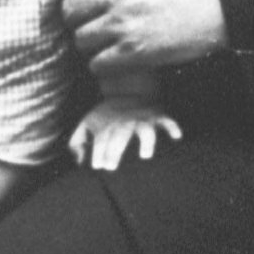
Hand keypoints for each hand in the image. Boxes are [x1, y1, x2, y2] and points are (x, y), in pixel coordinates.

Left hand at [59, 0, 227, 73]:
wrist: (228, 0)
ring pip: (81, 40)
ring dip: (92, 44)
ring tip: (110, 42)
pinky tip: (120, 58)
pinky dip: (105, 64)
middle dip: (79, 17)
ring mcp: (123, 22)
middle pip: (69, 9)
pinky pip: (97, 64)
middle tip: (94, 22)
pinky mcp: (134, 52)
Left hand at [68, 95, 185, 171]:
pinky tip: (176, 137)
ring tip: (145, 155)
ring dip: (146, 141)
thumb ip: (77, 143)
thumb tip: (78, 161)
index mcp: (107, 124)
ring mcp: (142, 119)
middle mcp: (125, 122)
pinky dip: (173, 127)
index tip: (98, 166)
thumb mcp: (86, 123)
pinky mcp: (157, 117)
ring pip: (145, 130)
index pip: (102, 139)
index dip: (99, 152)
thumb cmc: (105, 113)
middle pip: (120, 136)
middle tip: (111, 166)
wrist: (125, 87)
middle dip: (115, 150)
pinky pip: (167, 121)